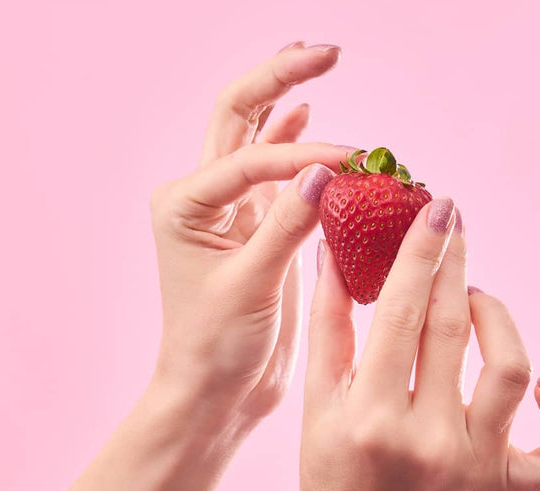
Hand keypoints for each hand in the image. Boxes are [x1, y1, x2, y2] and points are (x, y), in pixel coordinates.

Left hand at [147, 43, 345, 428]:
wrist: (214, 391)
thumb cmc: (215, 347)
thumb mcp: (250, 286)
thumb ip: (286, 226)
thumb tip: (326, 170)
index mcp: (186, 206)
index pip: (251, 160)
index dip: (303, 156)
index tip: (353, 163)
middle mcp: (204, 199)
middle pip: (238, 117)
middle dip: (278, 78)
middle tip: (323, 50)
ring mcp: (231, 212)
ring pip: (255, 139)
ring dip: (283, 99)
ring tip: (313, 60)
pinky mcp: (257, 232)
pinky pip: (275, 177)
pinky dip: (292, 145)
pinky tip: (306, 117)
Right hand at [294, 199, 539, 490]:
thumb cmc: (330, 476)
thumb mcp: (316, 404)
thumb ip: (328, 326)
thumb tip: (338, 253)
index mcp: (369, 417)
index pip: (399, 313)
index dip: (419, 252)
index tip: (434, 206)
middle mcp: (425, 441)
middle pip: (454, 330)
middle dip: (455, 265)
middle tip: (453, 226)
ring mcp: (473, 467)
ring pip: (513, 370)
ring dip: (498, 320)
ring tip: (475, 301)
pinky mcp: (505, 489)